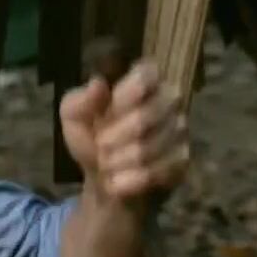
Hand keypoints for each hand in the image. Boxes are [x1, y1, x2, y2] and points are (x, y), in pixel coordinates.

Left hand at [59, 60, 190, 202]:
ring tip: (105, 163)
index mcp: (144, 80)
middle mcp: (170, 99)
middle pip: (144, 118)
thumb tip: (97, 84)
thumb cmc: (92, 135)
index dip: (124, 96)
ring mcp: (180, 130)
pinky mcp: (182, 160)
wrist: (104, 174)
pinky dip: (127, 180)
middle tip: (99, 145)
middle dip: (111, 138)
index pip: (147, 75)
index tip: (104, 114)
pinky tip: (116, 181)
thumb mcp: (74, 117)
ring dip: (116, 161)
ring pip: (147, 149)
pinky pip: (154, 173)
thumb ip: (80, 101)